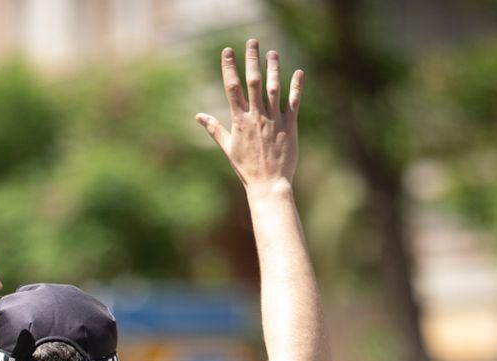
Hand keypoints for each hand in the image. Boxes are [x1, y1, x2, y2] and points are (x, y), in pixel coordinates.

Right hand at [196, 39, 302, 191]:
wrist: (268, 183)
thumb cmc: (246, 168)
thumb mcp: (228, 147)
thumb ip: (215, 128)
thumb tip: (198, 116)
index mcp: (240, 121)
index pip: (232, 88)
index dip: (229, 68)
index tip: (228, 51)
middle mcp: (256, 116)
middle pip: (253, 82)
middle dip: (252, 60)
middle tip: (252, 42)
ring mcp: (274, 119)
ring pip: (273, 88)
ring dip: (273, 68)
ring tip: (272, 52)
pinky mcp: (289, 125)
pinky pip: (293, 102)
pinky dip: (296, 87)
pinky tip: (298, 72)